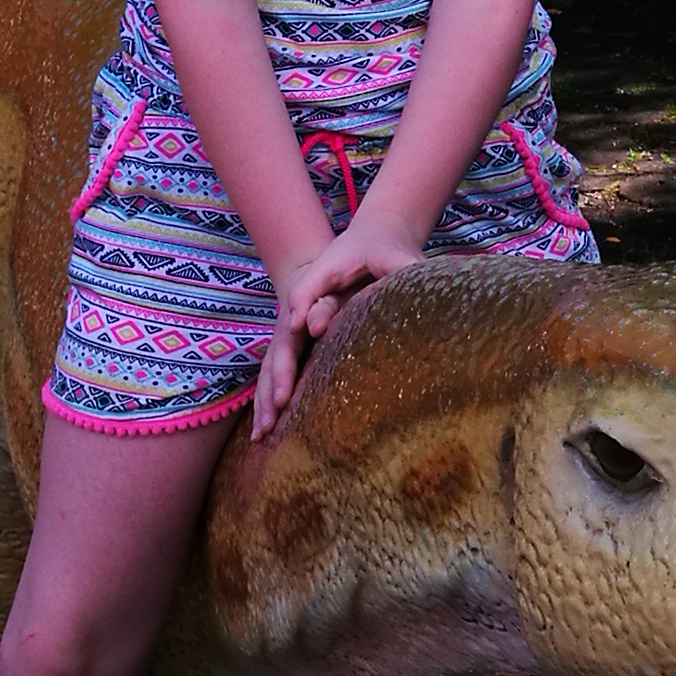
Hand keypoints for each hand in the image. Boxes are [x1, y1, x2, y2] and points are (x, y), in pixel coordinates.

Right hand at [252, 217, 427, 435]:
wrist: (370, 240)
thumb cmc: (382, 250)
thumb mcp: (394, 255)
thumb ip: (402, 268)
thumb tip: (412, 282)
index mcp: (316, 285)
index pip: (297, 318)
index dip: (291, 351)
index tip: (289, 377)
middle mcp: (301, 308)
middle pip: (279, 348)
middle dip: (275, 382)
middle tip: (276, 413)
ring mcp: (300, 325)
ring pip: (275, 364)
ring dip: (267, 399)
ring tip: (262, 435)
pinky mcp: (306, 338)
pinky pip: (285, 371)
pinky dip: (275, 398)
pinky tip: (270, 430)